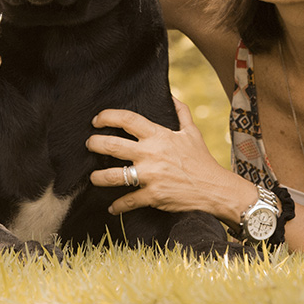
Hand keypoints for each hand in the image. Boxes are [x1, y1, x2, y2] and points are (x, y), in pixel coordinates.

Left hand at [86, 98, 233, 215]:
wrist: (214, 188)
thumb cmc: (202, 159)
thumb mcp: (192, 132)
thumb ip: (181, 112)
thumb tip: (172, 96)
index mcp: (158, 136)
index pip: (127, 120)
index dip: (108, 116)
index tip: (96, 120)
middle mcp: (150, 154)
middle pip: (112, 145)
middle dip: (95, 144)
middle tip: (89, 144)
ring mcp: (150, 175)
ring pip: (114, 175)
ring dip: (98, 177)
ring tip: (93, 177)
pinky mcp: (152, 195)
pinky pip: (128, 201)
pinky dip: (118, 206)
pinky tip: (112, 207)